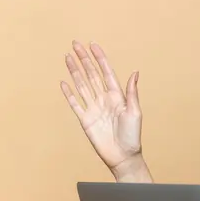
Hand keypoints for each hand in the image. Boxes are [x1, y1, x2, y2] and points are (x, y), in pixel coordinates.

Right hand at [60, 41, 149, 180]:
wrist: (123, 156)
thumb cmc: (132, 135)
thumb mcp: (135, 112)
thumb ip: (131, 92)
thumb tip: (135, 72)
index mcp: (117, 96)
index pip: (106, 72)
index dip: (100, 58)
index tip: (93, 45)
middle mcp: (104, 99)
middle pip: (91, 75)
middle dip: (84, 59)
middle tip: (75, 44)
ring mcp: (93, 108)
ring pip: (82, 85)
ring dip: (75, 71)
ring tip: (67, 56)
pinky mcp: (85, 119)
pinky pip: (75, 103)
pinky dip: (69, 93)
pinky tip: (64, 81)